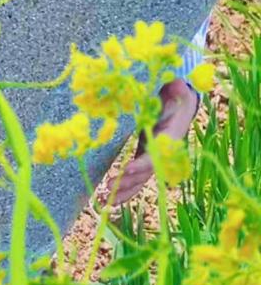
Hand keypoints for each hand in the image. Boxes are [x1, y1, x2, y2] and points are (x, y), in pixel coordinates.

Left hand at [107, 78, 198, 205]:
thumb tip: (176, 82)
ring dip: (125, 191)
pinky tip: (108, 200)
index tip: (127, 169)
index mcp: (170, 136)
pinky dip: (124, 189)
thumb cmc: (175, 93)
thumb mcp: (176, 89)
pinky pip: (135, 177)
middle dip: (130, 181)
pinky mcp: (143, 155)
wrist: (179, 102)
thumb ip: (176, 87)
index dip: (143, 163)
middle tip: (111, 188)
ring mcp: (153, 155)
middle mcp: (163, 151)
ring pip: (141, 179)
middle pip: (147, 172)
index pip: (157, 154)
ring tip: (105, 202)